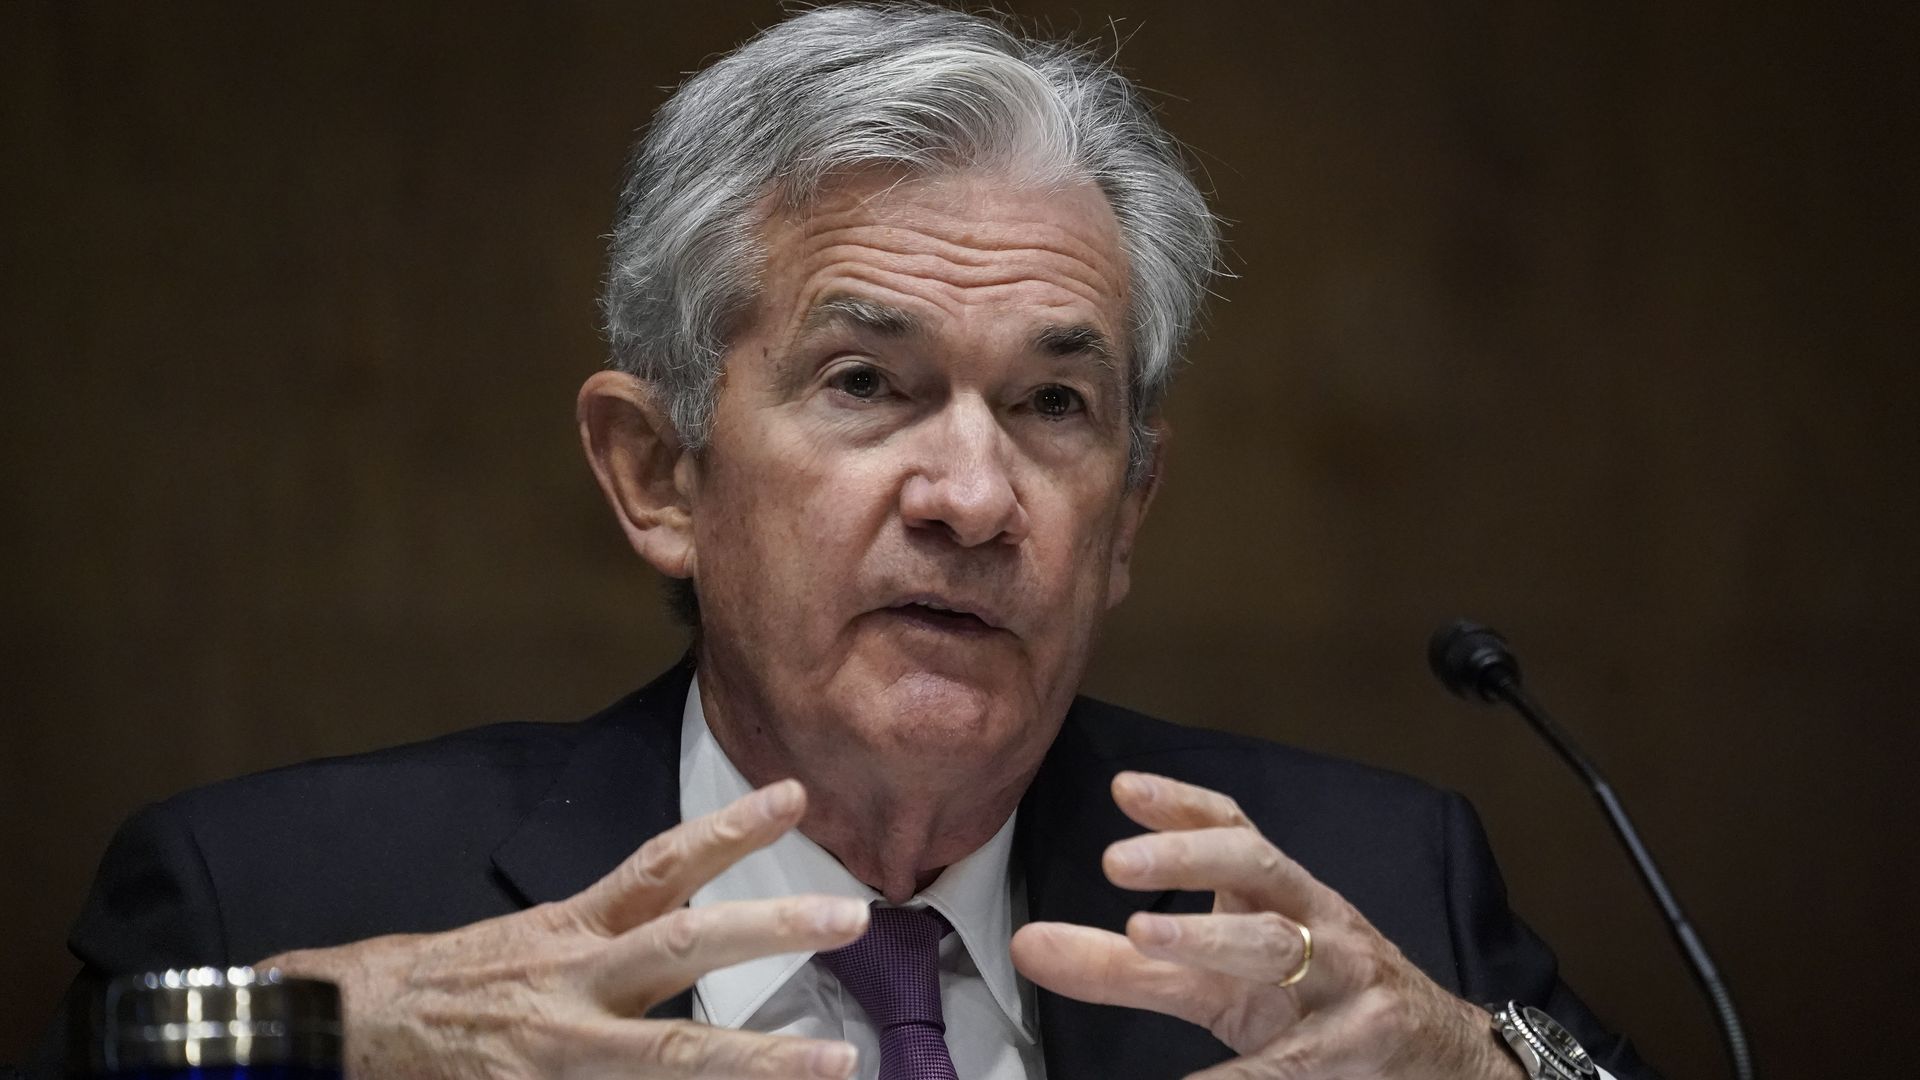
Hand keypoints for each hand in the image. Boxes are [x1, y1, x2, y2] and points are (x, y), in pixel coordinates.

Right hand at [266, 779, 867, 1078]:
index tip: (795, 795)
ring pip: (673, 1053)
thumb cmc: (441, 986)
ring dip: (759, 1061)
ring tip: (837, 1063)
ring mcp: (562, 1049)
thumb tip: (682, 914)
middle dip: (770, 931)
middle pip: (684, 946)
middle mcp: (574, 983)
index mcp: (570, 930)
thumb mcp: (524, 944)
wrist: (341, 1036)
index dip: (729, 827)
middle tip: (850, 915)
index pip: (661, 864)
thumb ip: (604, 934)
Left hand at [1010, 772, 1523, 1079]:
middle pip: (1257, 866)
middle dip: (1189, 856)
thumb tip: (1023, 945)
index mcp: (1280, 893)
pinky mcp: (1352, 1047)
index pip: (1234, 828)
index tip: (1122, 788)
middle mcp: (1313, 921)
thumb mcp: (1219, 978)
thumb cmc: (1314, 1000)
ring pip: (1279, 944)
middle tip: (1117, 862)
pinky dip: (1239, 1073)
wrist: (1438, 1055)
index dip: (1181, 804)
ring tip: (1144, 933)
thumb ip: (1122, 964)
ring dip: (1212, 935)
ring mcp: (1340, 981)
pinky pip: (1289, 1059)